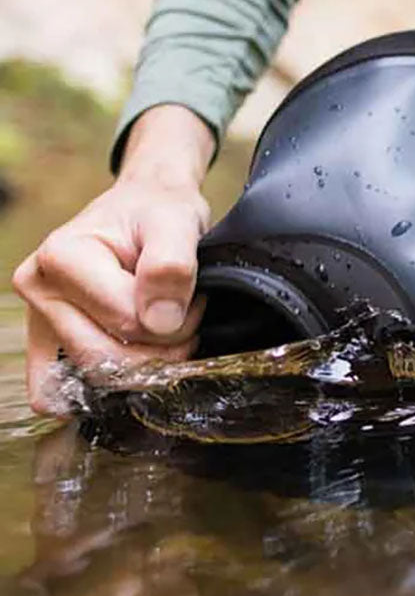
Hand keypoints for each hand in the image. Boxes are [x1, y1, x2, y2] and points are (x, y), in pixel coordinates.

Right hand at [12, 105, 215, 413]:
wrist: (145, 205)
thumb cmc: (157, 212)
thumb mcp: (175, 223)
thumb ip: (171, 267)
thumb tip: (161, 321)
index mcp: (60, 257)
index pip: (126, 321)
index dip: (174, 319)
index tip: (195, 296)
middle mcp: (38, 289)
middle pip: (104, 357)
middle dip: (162, 348)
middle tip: (188, 318)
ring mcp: (39, 317)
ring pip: (94, 374)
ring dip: (145, 363)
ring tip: (167, 327)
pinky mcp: (48, 340)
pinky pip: (59, 390)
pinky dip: (106, 385)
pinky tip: (138, 362)